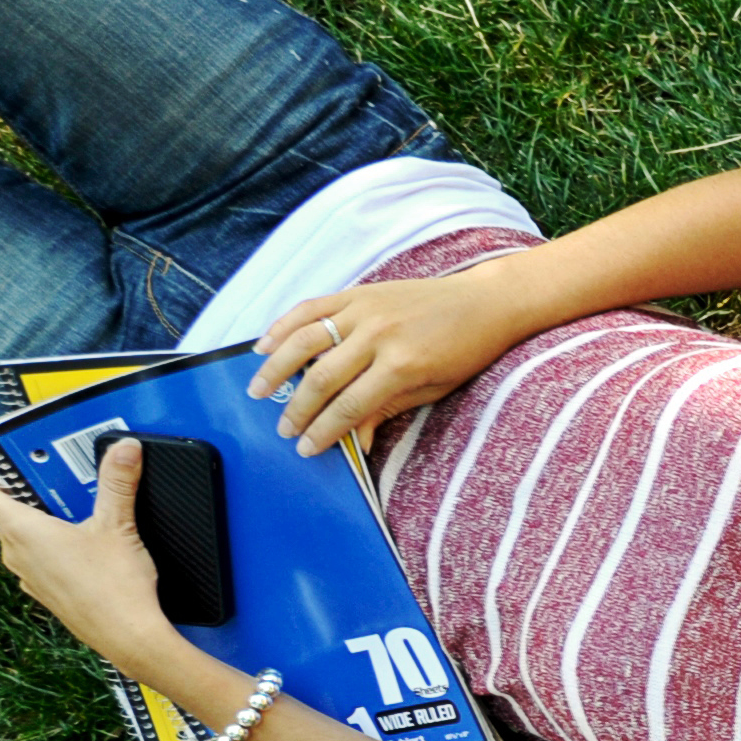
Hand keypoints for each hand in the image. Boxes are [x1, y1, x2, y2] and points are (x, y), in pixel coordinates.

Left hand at [0, 442, 179, 675]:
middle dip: (35, 501)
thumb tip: (124, 449)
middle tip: (70, 494)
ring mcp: (28, 577)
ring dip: (44, 529)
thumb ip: (117, 483)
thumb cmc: (115, 586)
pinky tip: (88, 556)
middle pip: (8, 515)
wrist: (127, 635)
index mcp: (23, 530)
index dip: (3, 480)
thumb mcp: (119, 525)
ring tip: (83, 523)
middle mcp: (16, 553)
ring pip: (23, 541)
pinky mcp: (44, 594)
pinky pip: (38, 564)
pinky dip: (54, 554)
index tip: (30, 474)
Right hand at [246, 266, 533, 458]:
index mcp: (401, 366)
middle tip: (282, 429)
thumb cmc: (464, 351)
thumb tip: (352, 440)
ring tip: (257, 390)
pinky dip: (282, 326)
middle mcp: (378, 335)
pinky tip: (264, 345)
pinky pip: (310, 308)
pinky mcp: (357, 292)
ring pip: (304, 340)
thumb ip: (386, 409)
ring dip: (275, 368)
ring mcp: (364, 309)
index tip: (305, 448)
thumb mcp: (432, 389)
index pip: (349, 406)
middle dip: (297, 409)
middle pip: (321, 378)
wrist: (484, 303)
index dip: (323, 431)